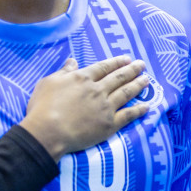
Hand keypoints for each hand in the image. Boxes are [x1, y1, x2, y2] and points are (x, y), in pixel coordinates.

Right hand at [19, 54, 151, 160]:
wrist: (48, 132)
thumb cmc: (42, 107)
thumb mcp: (48, 83)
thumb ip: (63, 71)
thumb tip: (72, 61)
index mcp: (82, 78)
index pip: (103, 67)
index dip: (116, 62)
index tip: (127, 59)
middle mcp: (97, 90)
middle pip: (118, 77)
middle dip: (132, 70)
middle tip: (142, 65)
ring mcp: (105, 107)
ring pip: (126, 93)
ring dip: (138, 85)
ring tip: (147, 80)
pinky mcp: (109, 124)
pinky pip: (128, 115)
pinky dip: (139, 110)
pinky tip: (147, 106)